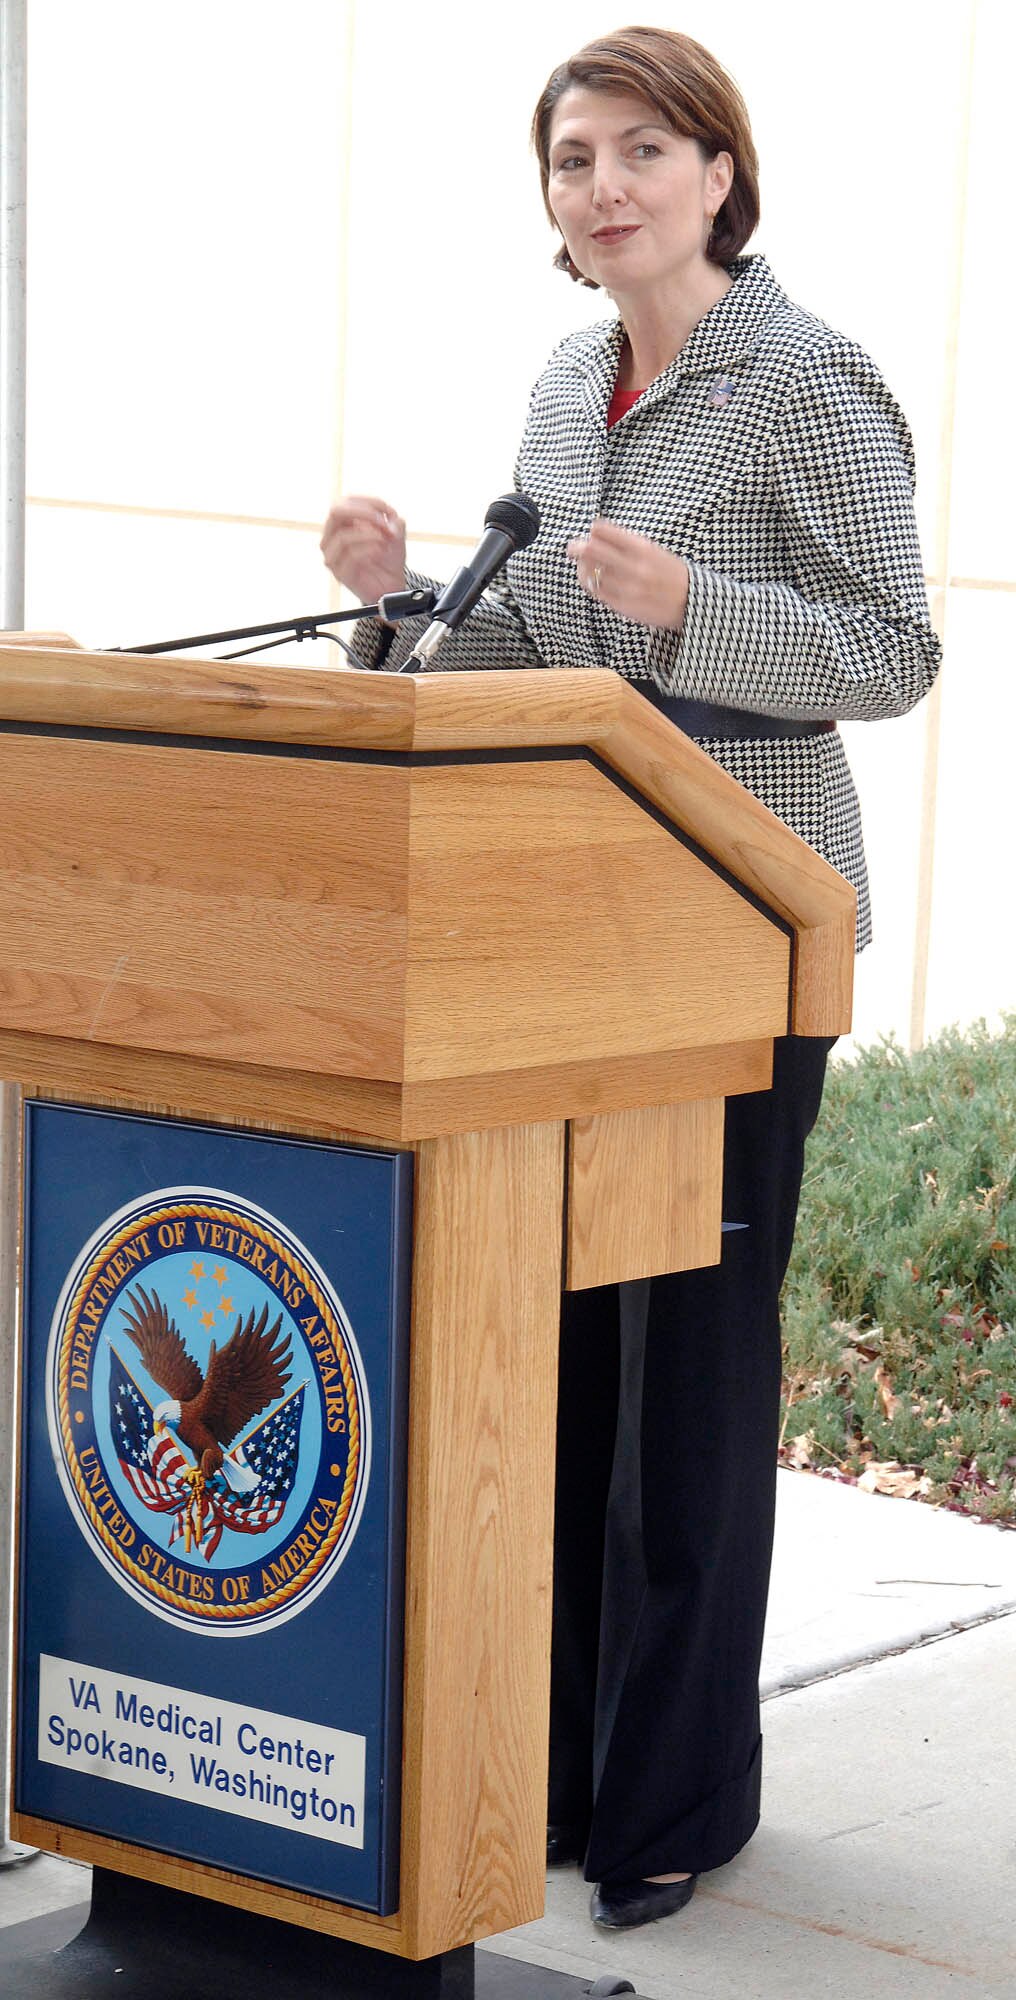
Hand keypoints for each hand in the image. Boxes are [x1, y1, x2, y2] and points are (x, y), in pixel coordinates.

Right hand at [320, 496, 406, 604]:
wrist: (391, 586)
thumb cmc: (388, 557)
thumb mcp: (395, 533)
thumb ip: (393, 520)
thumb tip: (390, 515)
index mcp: (341, 523)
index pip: (346, 501)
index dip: (369, 502)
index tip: (390, 512)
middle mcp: (332, 537)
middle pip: (336, 512)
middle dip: (365, 514)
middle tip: (384, 523)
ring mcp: (332, 556)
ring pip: (343, 536)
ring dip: (370, 535)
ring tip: (385, 540)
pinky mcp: (339, 573)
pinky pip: (350, 556)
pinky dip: (369, 550)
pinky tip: (381, 551)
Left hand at [567, 519, 688, 631]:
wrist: (690, 602)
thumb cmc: (669, 573)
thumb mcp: (652, 550)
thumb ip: (626, 543)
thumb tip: (595, 535)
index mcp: (641, 548)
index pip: (603, 531)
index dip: (594, 530)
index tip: (592, 532)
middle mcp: (632, 566)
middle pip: (591, 551)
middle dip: (577, 547)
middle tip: (572, 548)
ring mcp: (626, 587)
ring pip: (589, 574)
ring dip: (582, 568)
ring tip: (584, 566)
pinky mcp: (622, 605)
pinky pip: (596, 592)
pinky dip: (591, 584)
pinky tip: (594, 581)